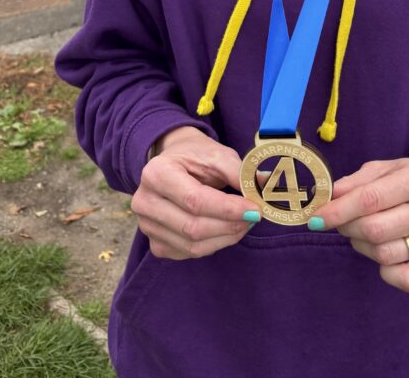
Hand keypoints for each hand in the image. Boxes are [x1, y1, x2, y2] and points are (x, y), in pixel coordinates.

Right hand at [131, 126, 257, 259]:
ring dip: (226, 237)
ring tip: (245, 222)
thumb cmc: (195, 157)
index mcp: (156, 174)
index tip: (255, 208)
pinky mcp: (156, 244)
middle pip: (193, 227)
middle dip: (230, 225)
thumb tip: (264, 187)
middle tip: (255, 216)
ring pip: (193, 245)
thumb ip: (238, 172)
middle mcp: (144, 202)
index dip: (228, 208)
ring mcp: (147, 227)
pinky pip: (189, 253)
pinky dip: (215, 244)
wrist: (174, 162)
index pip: (195, 200)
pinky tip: (227, 229)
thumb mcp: (217, 155)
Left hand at [310, 154, 408, 292]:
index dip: (338, 211)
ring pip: (384, 254)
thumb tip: (330, 197)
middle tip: (342, 224)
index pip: (369, 199)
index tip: (316, 219)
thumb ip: (356, 182)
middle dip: (348, 228)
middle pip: (374, 230)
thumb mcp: (385, 169)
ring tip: (367, 233)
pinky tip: (388, 252)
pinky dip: (386, 271)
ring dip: (364, 246)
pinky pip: (404, 280)